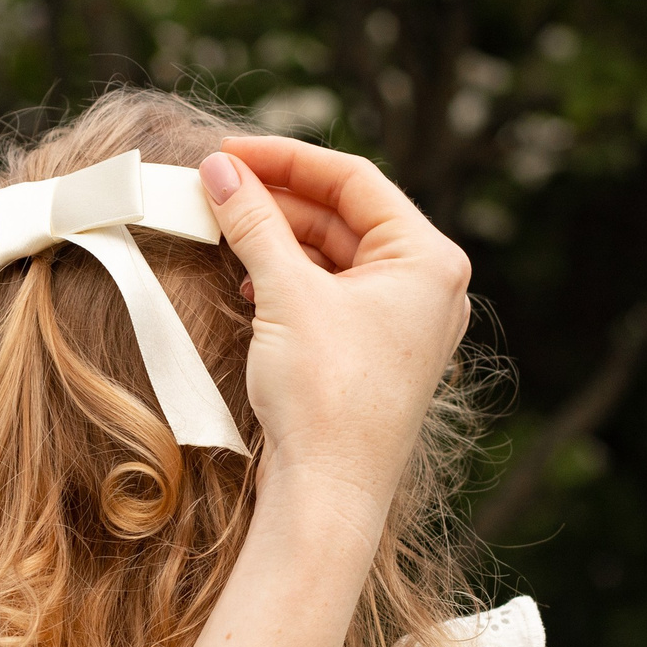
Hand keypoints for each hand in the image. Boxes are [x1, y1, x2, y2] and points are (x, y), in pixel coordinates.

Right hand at [198, 138, 471, 524]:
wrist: (328, 494)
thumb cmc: (326, 397)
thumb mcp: (284, 294)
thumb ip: (253, 222)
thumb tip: (220, 171)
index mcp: (429, 259)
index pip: (355, 179)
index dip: (286, 158)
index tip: (229, 152)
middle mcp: (428, 285)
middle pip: (345, 214)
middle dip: (278, 199)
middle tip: (217, 185)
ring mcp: (404, 320)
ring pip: (335, 253)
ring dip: (279, 237)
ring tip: (224, 226)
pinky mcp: (376, 350)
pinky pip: (333, 291)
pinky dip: (290, 276)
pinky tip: (248, 275)